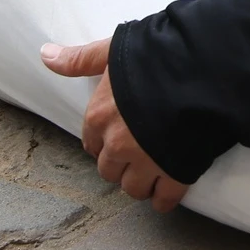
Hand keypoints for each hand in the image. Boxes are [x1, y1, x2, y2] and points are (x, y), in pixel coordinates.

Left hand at [41, 40, 187, 211]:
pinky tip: (169, 192)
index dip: (104, 142)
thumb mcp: (113, 50)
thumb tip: (45, 55)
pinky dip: (165, 199)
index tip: (117, 139)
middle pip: (109, 171)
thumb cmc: (158, 56)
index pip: (91, 144)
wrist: (204, 69)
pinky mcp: (175, 173)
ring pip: (133, 189)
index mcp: (100, 117)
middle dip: (121, 165)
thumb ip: (80, 59)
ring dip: (141, 183)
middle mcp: (118, 144)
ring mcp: (146, 162)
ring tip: (153, 172)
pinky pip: (164, 199)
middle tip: (137, 156)